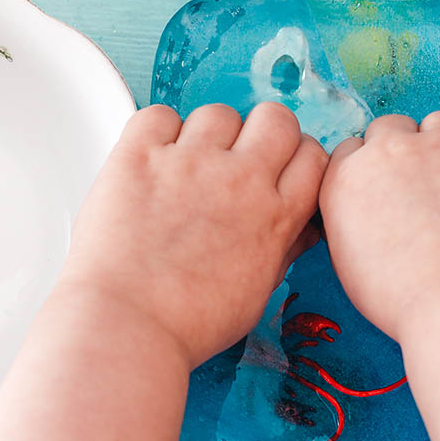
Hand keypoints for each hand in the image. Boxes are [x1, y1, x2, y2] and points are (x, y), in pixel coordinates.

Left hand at [59, 102, 326, 368]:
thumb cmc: (190, 323)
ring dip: (209, 135)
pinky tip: (153, 162)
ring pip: (219, 113)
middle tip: (239, 160)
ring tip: (187, 168)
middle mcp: (240, 179)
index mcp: (275, 215)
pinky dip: (158, 132)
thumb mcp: (257, 292)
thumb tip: (303, 228)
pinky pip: (160, 115)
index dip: (297, 159)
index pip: (313, 156)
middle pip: (277, 118)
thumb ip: (284, 249)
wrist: (126, 327)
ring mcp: (189, 162)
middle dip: (264, 134)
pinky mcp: (140, 156)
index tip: (279, 171)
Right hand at [319, 111, 439, 341]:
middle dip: (402, 149)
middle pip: (391, 127)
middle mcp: (393, 152)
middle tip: (418, 185)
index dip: (368, 168)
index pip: (350, 150)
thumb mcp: (349, 262)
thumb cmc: (406, 296)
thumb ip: (352, 220)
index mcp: (349, 178)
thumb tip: (369, 217)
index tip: (381, 186)